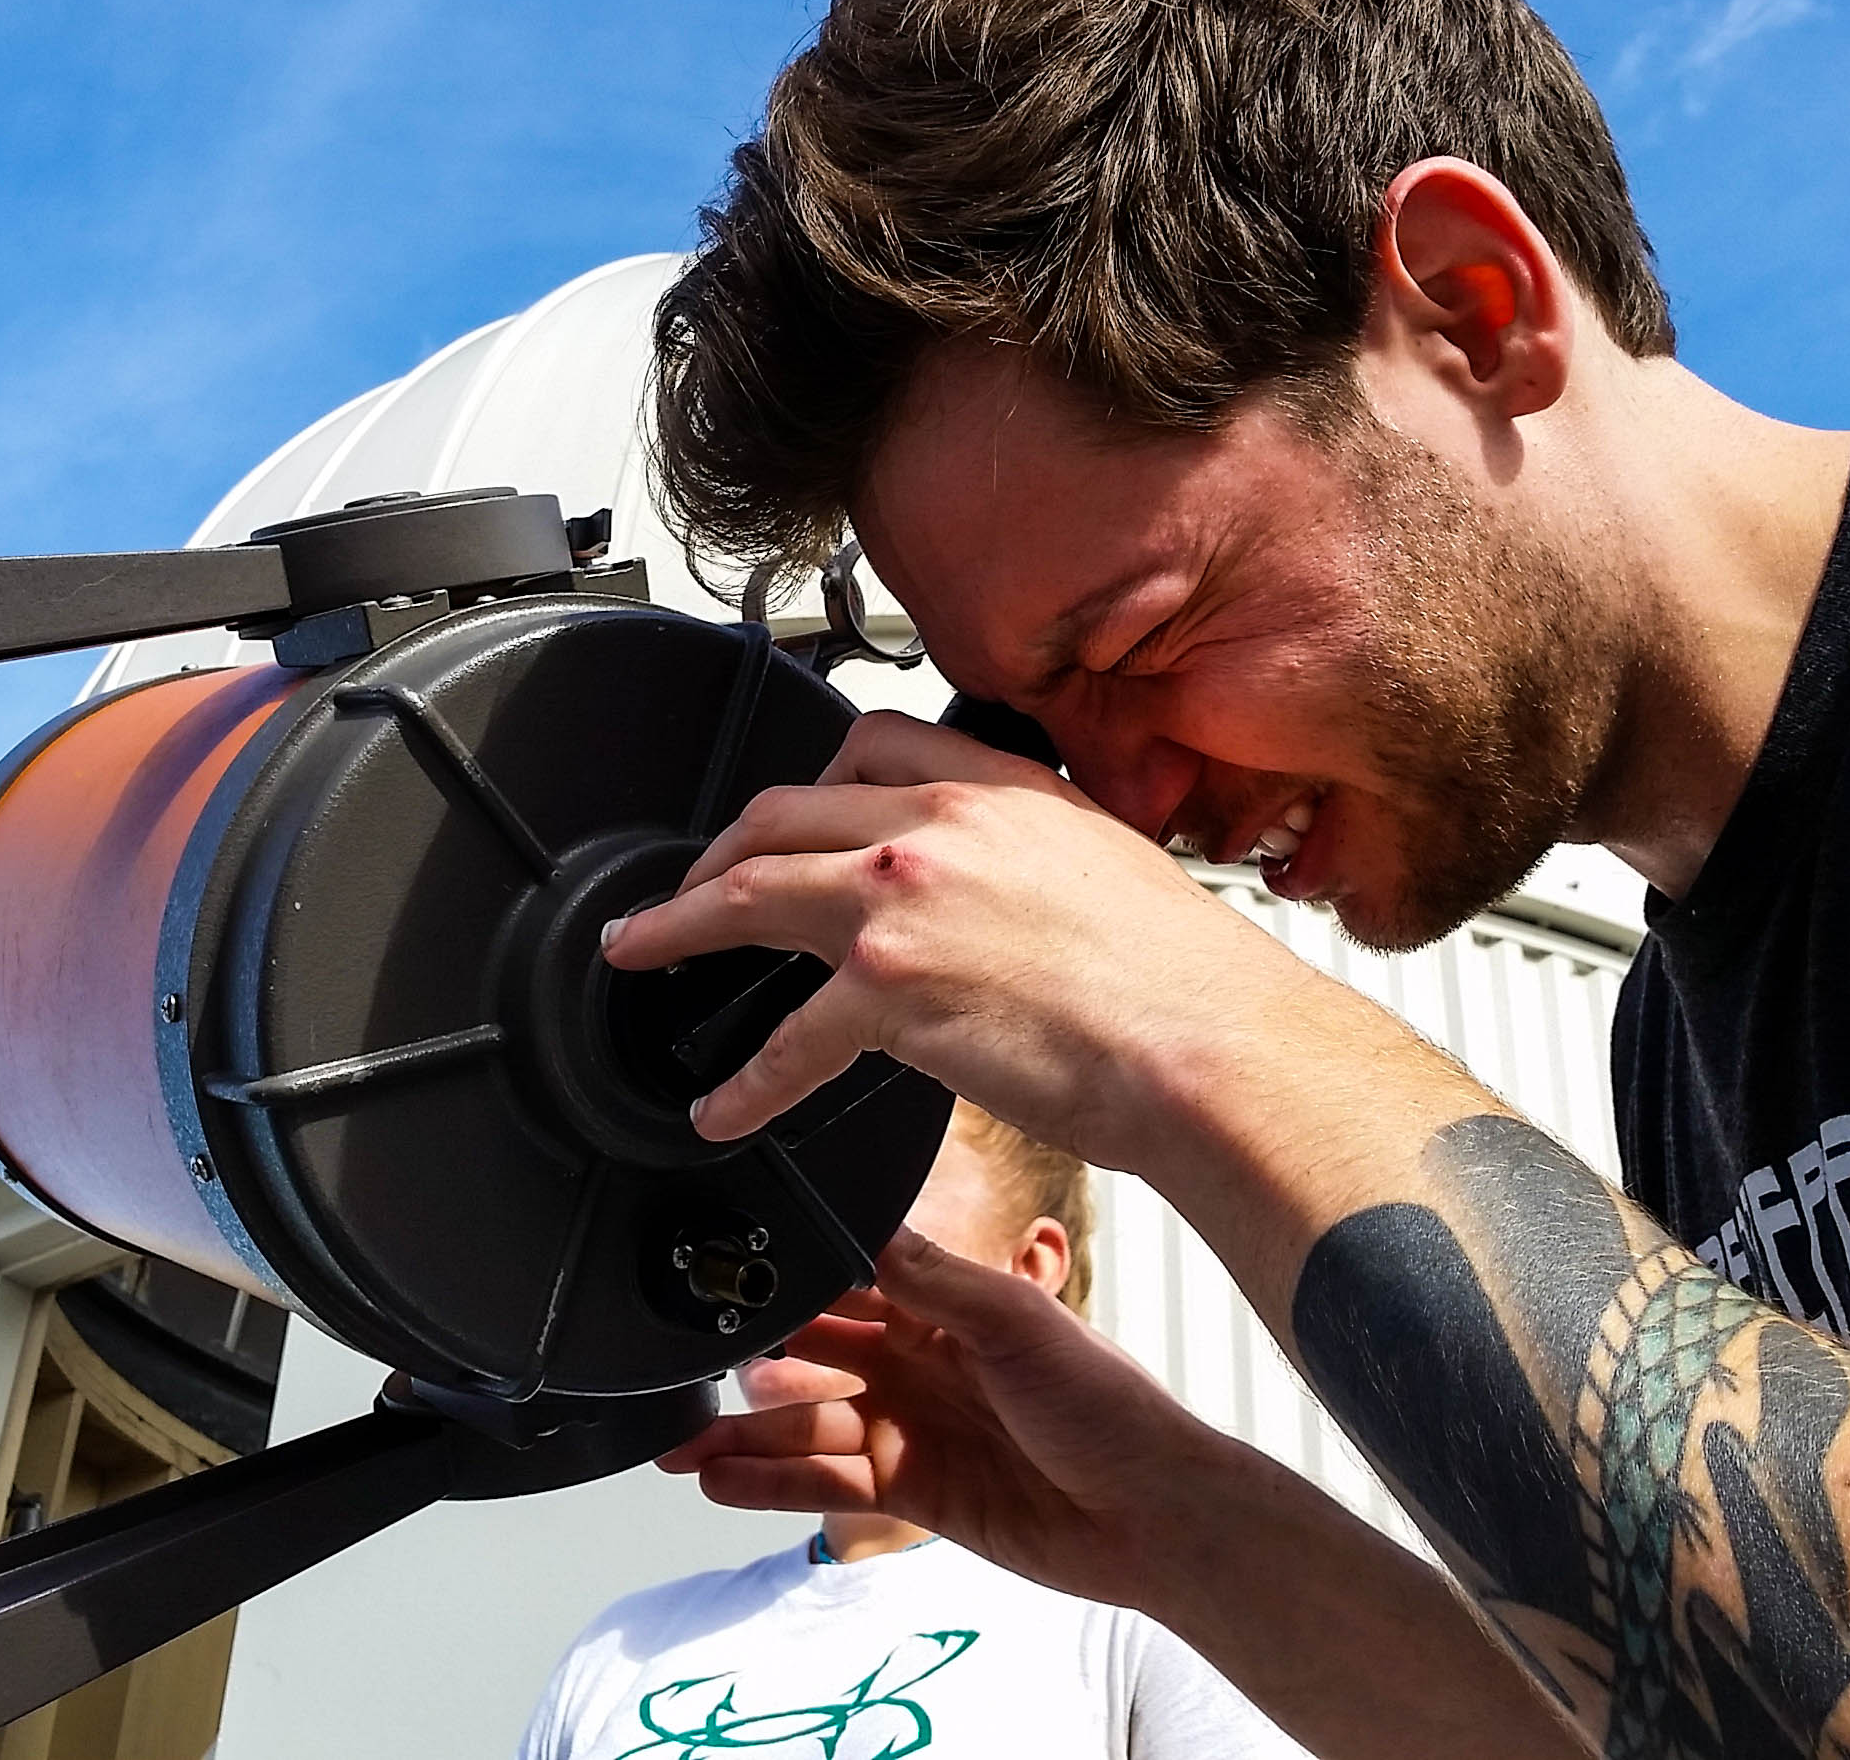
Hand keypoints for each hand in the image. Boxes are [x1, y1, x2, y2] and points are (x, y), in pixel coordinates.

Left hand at [602, 711, 1316, 1168]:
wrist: (1209, 1042)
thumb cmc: (1186, 982)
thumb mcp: (1109, 868)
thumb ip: (1035, 861)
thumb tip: (1005, 903)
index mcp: (999, 785)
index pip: (869, 743)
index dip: (808, 786)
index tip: (783, 816)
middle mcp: (939, 822)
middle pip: (781, 813)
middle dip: (716, 852)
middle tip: (684, 888)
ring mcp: (903, 899)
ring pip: (750, 892)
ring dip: (677, 927)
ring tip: (640, 953)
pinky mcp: (889, 989)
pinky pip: (786, 1038)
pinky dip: (745, 1081)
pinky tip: (723, 1106)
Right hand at [660, 1226, 1264, 1614]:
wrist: (1152, 1515)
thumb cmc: (1110, 1408)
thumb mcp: (1018, 1322)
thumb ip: (934, 1281)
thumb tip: (867, 1231)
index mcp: (946, 1308)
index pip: (849, 1286)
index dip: (790, 1285)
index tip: (726, 1280)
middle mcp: (921, 1364)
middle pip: (813, 1359)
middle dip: (751, 1364)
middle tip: (689, 1369)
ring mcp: (912, 1429)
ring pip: (808, 1428)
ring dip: (745, 1435)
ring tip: (681, 1445)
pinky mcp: (911, 1491)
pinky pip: (825, 1483)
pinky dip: (770, 1484)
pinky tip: (721, 1479)